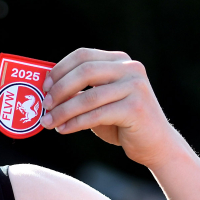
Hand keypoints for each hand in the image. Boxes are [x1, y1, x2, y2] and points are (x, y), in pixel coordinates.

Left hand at [41, 48, 181, 167]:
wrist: (155, 144)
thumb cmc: (121, 122)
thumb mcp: (99, 100)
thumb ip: (80, 91)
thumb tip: (46, 90)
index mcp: (119, 61)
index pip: (83, 56)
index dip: (60, 69)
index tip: (44, 86)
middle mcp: (130, 69)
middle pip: (84, 72)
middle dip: (59, 89)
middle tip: (45, 105)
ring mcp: (135, 87)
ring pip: (88, 97)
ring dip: (63, 111)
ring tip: (49, 122)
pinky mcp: (135, 108)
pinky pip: (96, 115)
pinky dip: (75, 123)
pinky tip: (63, 129)